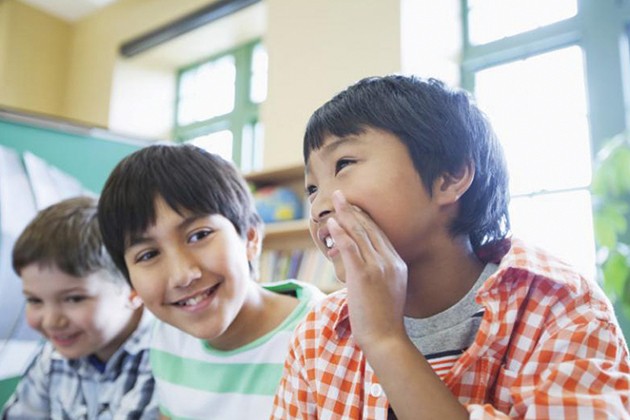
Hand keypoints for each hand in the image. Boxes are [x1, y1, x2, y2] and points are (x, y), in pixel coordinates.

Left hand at [327, 190, 407, 351]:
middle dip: (353, 209)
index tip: (352, 206)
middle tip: (340, 195)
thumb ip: (378, 273)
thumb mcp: (387, 290)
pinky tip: (332, 223)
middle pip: (369, 228)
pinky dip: (341, 232)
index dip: (363, 217)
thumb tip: (359, 265)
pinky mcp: (364, 275)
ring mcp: (378, 267)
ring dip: (344, 215)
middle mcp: (389, 261)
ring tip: (334, 201)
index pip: (379, 233)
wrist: (385, 337)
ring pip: (359, 233)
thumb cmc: (382, 318)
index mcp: (397, 263)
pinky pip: (351, 247)